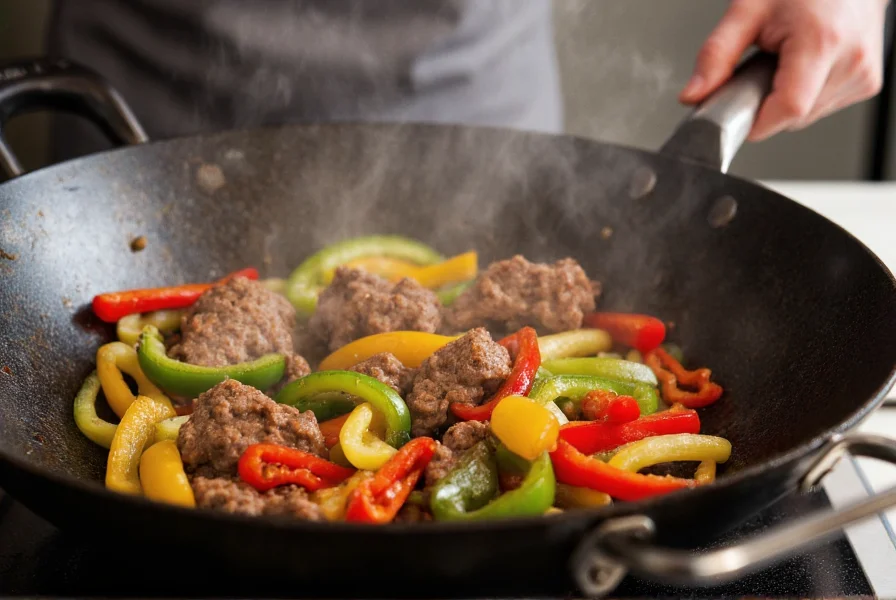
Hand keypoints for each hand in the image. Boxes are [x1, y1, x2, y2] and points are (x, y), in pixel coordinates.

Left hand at [680, 0, 888, 140]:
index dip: (756, 121)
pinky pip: (822, 107)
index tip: (737, 116)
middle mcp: (851, 61)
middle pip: (794, 117)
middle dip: (767, 103)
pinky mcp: (866, 82)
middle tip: (762, 68)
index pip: (789, 110)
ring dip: (786, 98)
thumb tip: (693, 96)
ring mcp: (863, 74)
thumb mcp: (748, 10)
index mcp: (822, 41)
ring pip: (806, 117)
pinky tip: (803, 66)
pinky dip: (805, 94)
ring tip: (786, 60)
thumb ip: (716, 56)